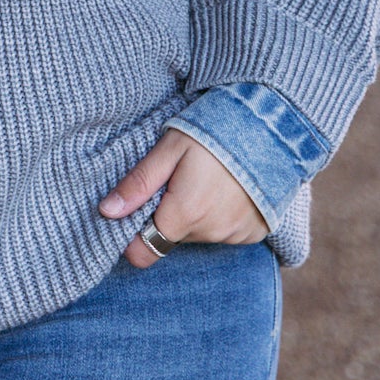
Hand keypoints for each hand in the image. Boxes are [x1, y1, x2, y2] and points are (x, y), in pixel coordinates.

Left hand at [99, 128, 269, 267]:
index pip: (143, 253)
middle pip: (170, 238)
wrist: (274, 126)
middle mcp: (211, 232)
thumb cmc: (215, 130)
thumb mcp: (169, 149)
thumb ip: (137, 184)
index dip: (133, 235)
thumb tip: (106, 212)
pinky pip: (224, 233)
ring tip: (206, 178)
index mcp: (184, 213)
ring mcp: (236, 235)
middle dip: (167, 214)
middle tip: (179, 179)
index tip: (139, 208)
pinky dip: (220, 216)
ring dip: (195, 214)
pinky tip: (227, 188)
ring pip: (198, 234)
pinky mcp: (255, 233)